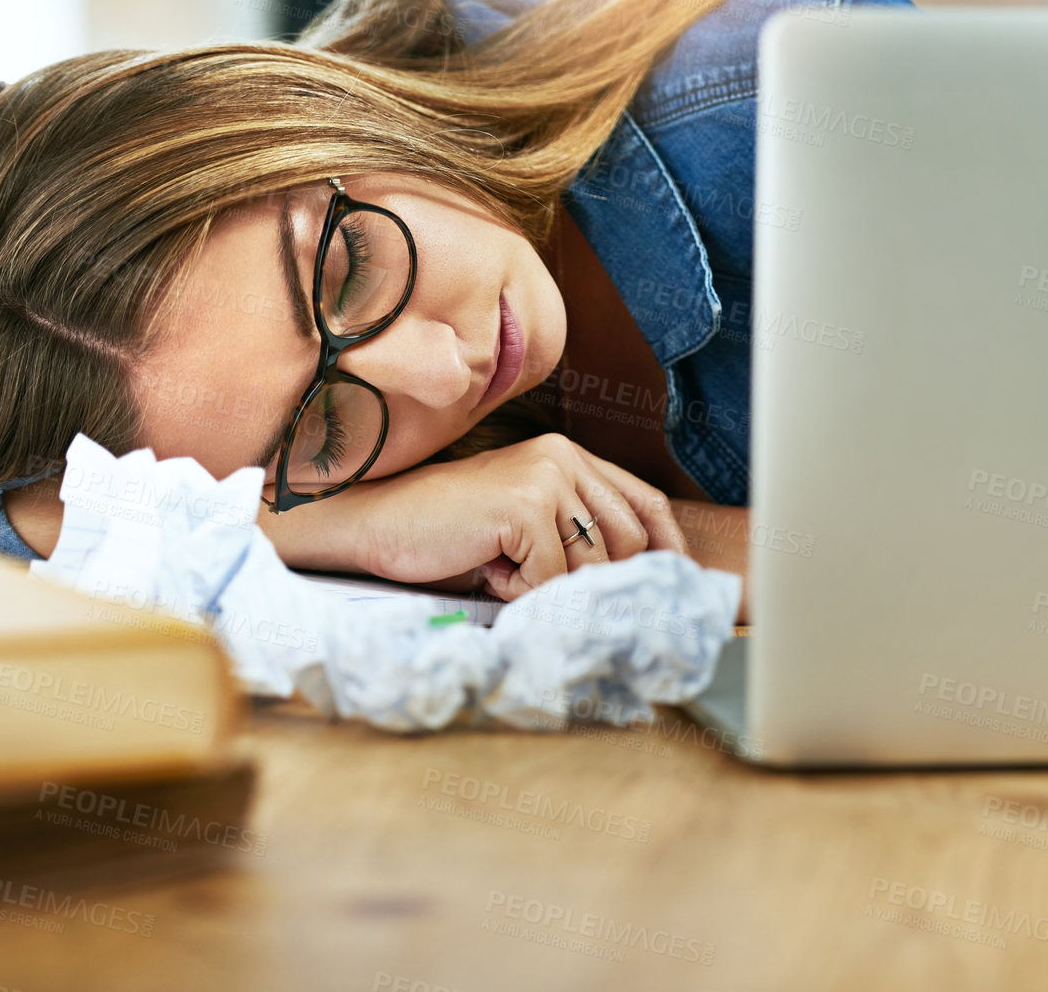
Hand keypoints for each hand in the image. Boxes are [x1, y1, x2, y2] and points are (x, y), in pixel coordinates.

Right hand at [262, 434, 686, 600]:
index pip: (645, 502)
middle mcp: (564, 458)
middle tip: (533, 582)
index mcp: (569, 455)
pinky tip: (485, 569)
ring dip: (548, 586)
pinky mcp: (524, 505)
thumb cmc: (448, 532)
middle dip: (592, 581)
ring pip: (591, 566)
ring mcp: (545, 477)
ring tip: (501, 568)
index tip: (671, 582)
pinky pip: (550, 578)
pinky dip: (518, 591)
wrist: (376, 523)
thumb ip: (577, 534)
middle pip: (626, 542)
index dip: (665, 546)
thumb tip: (638, 581)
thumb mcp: (525, 525)